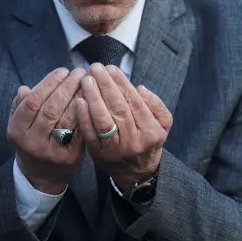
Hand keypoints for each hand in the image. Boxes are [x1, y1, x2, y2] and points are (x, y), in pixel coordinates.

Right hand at [6, 68, 86, 194]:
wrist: (42, 176)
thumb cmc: (31, 141)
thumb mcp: (19, 126)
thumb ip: (20, 107)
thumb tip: (24, 88)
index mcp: (17, 131)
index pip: (32, 102)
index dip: (48, 84)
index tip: (62, 71)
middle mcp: (32, 143)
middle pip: (50, 109)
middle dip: (66, 87)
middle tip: (79, 72)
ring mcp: (52, 152)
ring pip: (67, 119)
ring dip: (79, 97)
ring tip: (87, 82)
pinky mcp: (70, 158)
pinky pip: (79, 131)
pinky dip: (86, 113)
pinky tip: (92, 100)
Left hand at [75, 64, 172, 190]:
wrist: (136, 173)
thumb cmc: (148, 140)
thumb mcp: (163, 124)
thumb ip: (156, 105)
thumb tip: (140, 88)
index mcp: (151, 132)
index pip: (135, 102)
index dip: (122, 84)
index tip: (111, 68)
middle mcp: (134, 141)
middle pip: (118, 109)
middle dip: (106, 85)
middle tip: (95, 68)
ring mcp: (115, 150)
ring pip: (103, 121)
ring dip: (93, 98)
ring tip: (86, 80)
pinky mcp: (99, 155)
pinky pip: (90, 135)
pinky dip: (83, 118)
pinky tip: (78, 101)